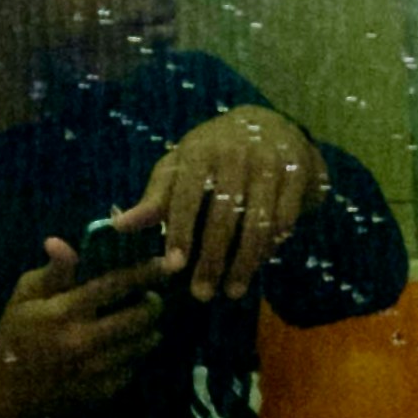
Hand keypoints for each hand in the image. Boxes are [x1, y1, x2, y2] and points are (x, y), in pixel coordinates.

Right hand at [0, 237, 179, 417]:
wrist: (4, 390)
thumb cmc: (15, 333)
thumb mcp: (26, 296)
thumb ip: (52, 271)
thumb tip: (61, 242)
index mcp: (65, 312)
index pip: (116, 285)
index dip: (145, 272)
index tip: (167, 262)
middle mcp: (85, 340)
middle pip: (141, 317)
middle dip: (154, 303)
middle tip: (151, 297)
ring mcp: (96, 369)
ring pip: (144, 343)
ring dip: (148, 329)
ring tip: (141, 320)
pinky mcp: (103, 391)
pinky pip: (133, 367)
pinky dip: (134, 354)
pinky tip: (123, 347)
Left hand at [138, 105, 320, 302]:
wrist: (269, 123)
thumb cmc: (213, 152)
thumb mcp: (180, 167)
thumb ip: (155, 198)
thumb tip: (119, 226)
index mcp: (201, 150)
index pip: (188, 196)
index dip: (181, 231)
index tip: (174, 266)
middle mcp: (238, 154)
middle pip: (225, 215)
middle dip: (213, 259)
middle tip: (201, 294)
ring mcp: (272, 162)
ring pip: (259, 222)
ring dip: (245, 262)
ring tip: (232, 292)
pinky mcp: (299, 173)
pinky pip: (285, 218)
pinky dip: (271, 246)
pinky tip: (258, 266)